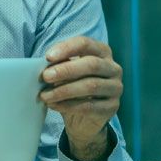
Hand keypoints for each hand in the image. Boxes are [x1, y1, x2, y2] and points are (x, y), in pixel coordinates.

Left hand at [41, 36, 122, 160]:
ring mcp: (115, 88)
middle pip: (91, 64)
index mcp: (101, 52)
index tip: (48, 57)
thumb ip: (58, 65)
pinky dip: (68, 105)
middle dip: (66, 70)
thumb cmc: (72, 86)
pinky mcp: (112, 107)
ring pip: (91, 86)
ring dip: (64, 90)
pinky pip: (89, 105)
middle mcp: (113, 68)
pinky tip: (54, 105)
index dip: (66, 48)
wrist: (83, 117)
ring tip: (45, 95)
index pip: (85, 43)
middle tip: (45, 77)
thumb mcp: (65, 72)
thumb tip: (45, 66)